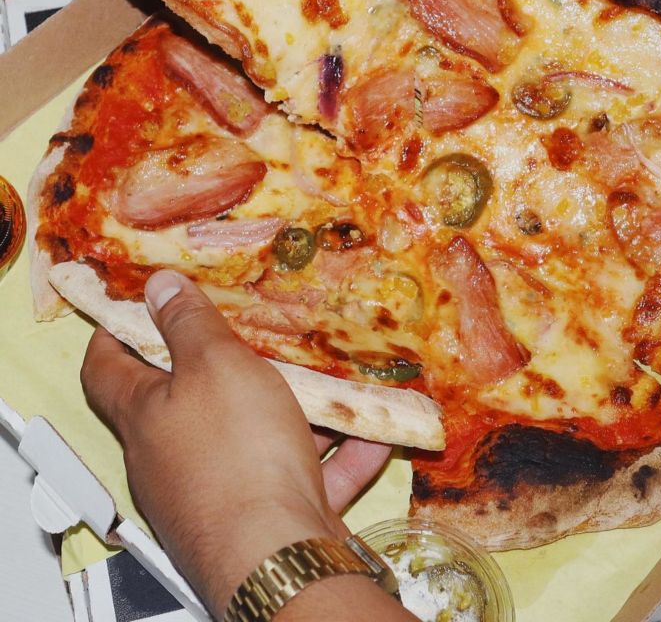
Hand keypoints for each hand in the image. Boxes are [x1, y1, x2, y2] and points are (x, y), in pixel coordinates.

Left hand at [81, 270, 392, 618]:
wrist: (278, 555)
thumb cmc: (235, 456)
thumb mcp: (214, 365)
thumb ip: (189, 324)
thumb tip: (158, 288)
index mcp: (146, 416)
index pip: (106, 367)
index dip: (115, 329)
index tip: (135, 301)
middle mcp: (173, 458)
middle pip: (192, 402)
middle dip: (229, 367)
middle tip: (258, 333)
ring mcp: (221, 492)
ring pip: (257, 438)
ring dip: (294, 409)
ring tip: (328, 379)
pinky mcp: (269, 519)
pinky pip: (304, 476)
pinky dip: (337, 455)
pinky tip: (371, 434)